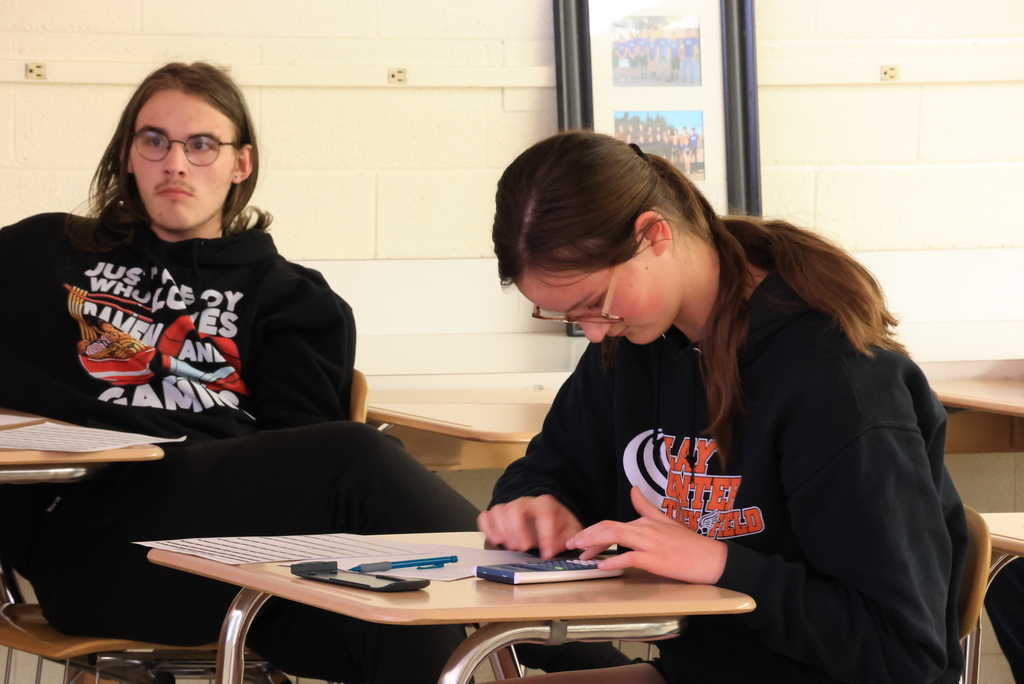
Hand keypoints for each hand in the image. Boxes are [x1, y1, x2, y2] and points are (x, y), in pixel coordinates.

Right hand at [477, 495, 582, 558]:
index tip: (547, 553)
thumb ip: (569, 540)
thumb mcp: (571, 531)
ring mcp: (510, 506)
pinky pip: (486, 516)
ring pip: (499, 511)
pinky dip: (487, 528)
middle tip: (523, 548)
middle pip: (515, 509)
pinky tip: (495, 541)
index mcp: (546, 504)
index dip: (545, 535)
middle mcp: (526, 502)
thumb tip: (554, 551)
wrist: (547, 514)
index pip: (544, 514)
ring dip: (502, 531)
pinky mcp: (498, 514)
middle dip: (518, 530)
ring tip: (511, 547)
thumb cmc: (559, 525)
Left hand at [565, 486, 727, 584]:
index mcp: (645, 522)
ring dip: (594, 544)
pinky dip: (614, 560)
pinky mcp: (656, 559)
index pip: (611, 523)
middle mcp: (645, 529)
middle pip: (608, 527)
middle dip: (586, 535)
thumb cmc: (690, 544)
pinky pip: (630, 557)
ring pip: (616, 537)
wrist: (714, 559)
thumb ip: (647, 507)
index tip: (578, 539)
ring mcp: (650, 543)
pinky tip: (602, 566)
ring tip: (580, 554)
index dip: (591, 531)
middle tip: (570, 545)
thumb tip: (634, 488)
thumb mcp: (667, 521)